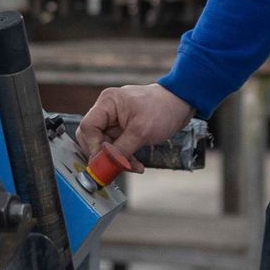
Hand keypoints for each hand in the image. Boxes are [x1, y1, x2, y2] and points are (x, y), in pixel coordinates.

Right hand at [74, 83, 194, 175]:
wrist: (182, 103)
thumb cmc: (163, 110)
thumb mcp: (141, 132)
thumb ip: (120, 150)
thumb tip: (103, 166)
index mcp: (107, 103)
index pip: (88, 127)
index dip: (93, 147)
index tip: (104, 162)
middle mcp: (107, 109)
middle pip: (92, 137)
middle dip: (104, 154)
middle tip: (116, 167)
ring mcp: (114, 119)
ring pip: (104, 144)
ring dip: (117, 158)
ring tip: (134, 166)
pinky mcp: (122, 127)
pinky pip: (116, 145)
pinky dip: (124, 156)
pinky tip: (136, 164)